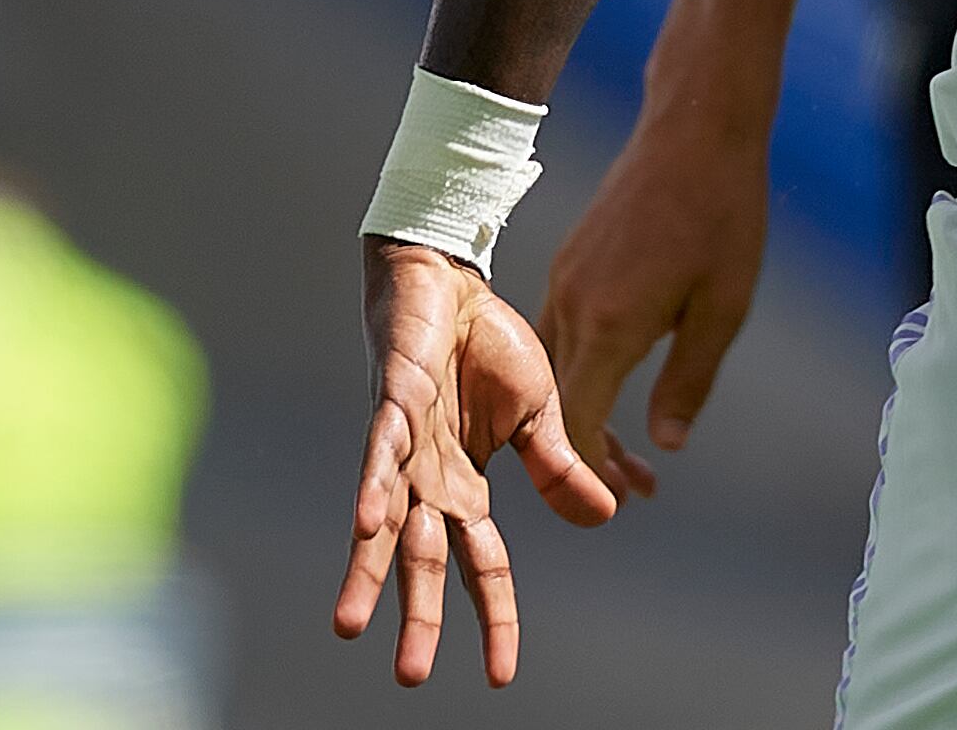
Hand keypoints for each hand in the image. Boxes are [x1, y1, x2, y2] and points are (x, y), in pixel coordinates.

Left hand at [333, 238, 615, 685]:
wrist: (452, 279)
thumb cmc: (489, 346)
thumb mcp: (541, 413)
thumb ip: (560, 469)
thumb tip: (605, 519)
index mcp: (468, 486)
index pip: (483, 565)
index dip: (493, 617)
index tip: (501, 676)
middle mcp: (429, 480)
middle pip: (425, 561)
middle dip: (417, 619)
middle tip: (410, 677)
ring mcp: (405, 446)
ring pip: (384, 522)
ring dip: (370, 573)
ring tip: (351, 625)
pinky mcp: (392, 403)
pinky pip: (380, 451)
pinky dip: (371, 485)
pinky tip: (364, 521)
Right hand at [531, 99, 770, 499]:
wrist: (697, 127)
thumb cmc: (723, 213)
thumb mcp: (724, 306)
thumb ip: (688, 381)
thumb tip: (663, 447)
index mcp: (609, 323)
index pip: (575, 424)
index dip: (593, 473)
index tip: (626, 499)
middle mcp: (573, 303)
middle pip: (559, 403)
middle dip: (590, 453)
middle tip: (637, 484)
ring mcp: (566, 277)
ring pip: (555, 368)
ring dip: (584, 410)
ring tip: (630, 448)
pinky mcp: (572, 259)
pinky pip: (560, 331)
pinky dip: (581, 369)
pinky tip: (617, 377)